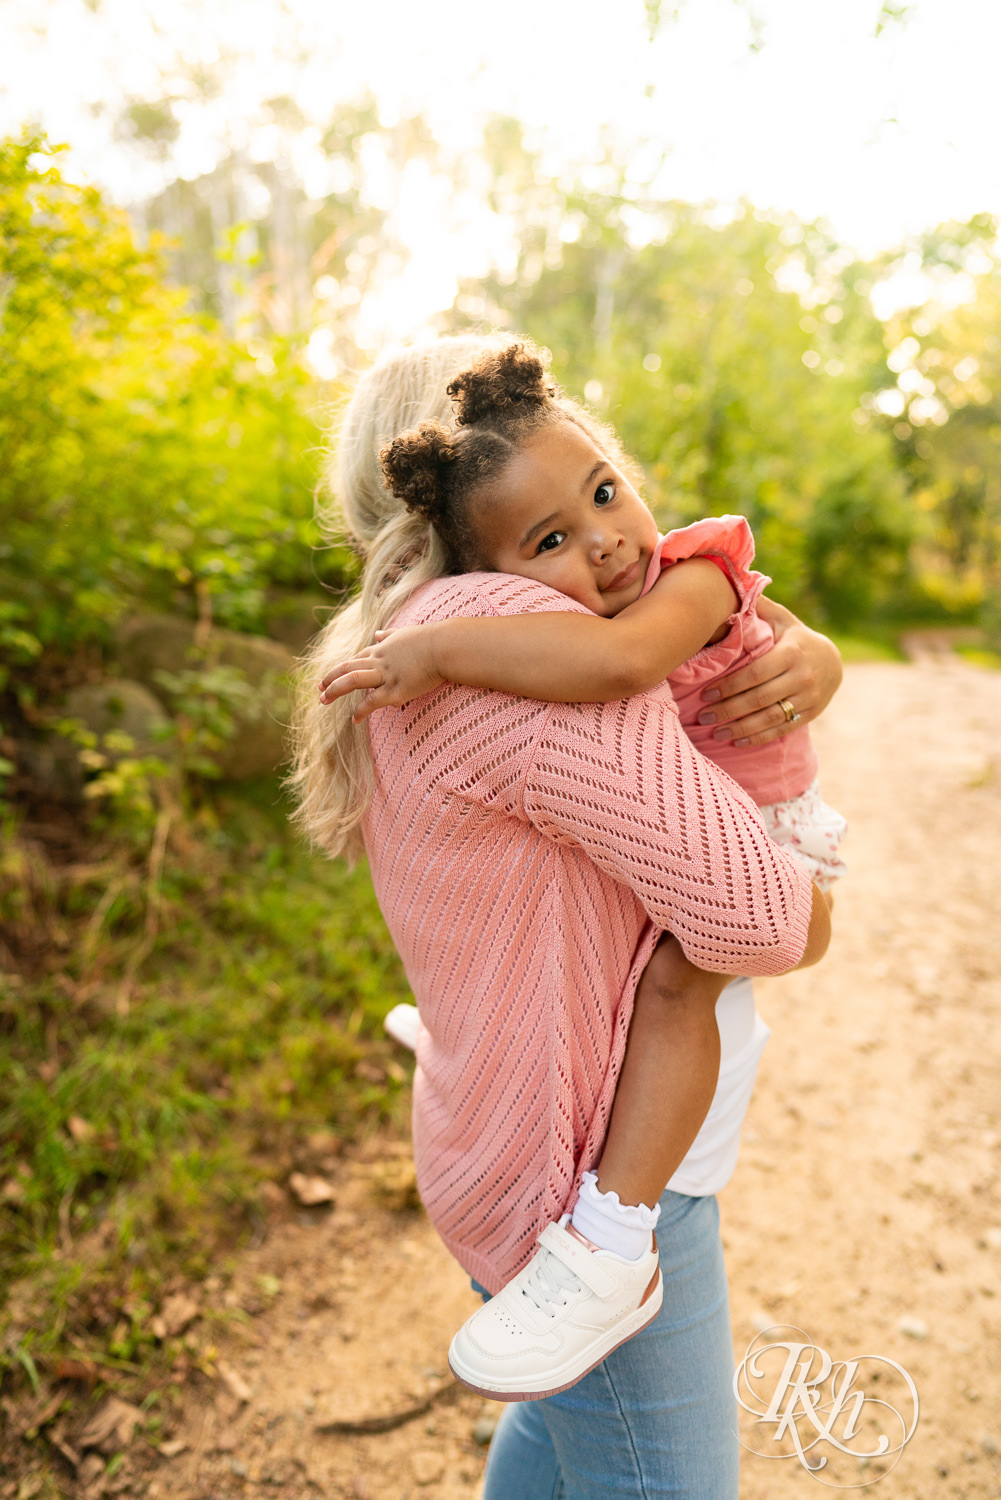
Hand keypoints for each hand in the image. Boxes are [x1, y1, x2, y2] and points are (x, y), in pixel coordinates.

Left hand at [317, 625, 445, 722]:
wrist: (445, 647)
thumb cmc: (431, 639)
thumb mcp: (405, 633)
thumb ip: (389, 634)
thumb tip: (378, 632)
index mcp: (382, 648)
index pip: (357, 658)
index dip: (343, 667)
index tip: (332, 675)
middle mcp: (379, 660)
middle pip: (347, 668)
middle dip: (330, 678)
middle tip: (319, 688)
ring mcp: (386, 675)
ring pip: (352, 680)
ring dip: (335, 690)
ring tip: (323, 700)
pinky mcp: (396, 690)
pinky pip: (372, 702)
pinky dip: (361, 711)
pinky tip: (355, 719)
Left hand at [695, 597, 842, 747]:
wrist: (834, 660)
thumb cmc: (796, 638)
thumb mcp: (782, 619)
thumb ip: (759, 607)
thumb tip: (734, 585)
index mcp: (791, 652)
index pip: (755, 673)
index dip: (730, 686)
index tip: (706, 693)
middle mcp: (802, 677)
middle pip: (759, 698)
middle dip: (729, 710)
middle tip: (703, 717)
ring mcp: (809, 698)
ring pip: (770, 717)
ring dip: (741, 728)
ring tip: (716, 733)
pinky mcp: (811, 713)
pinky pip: (783, 729)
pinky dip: (759, 737)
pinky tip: (738, 741)